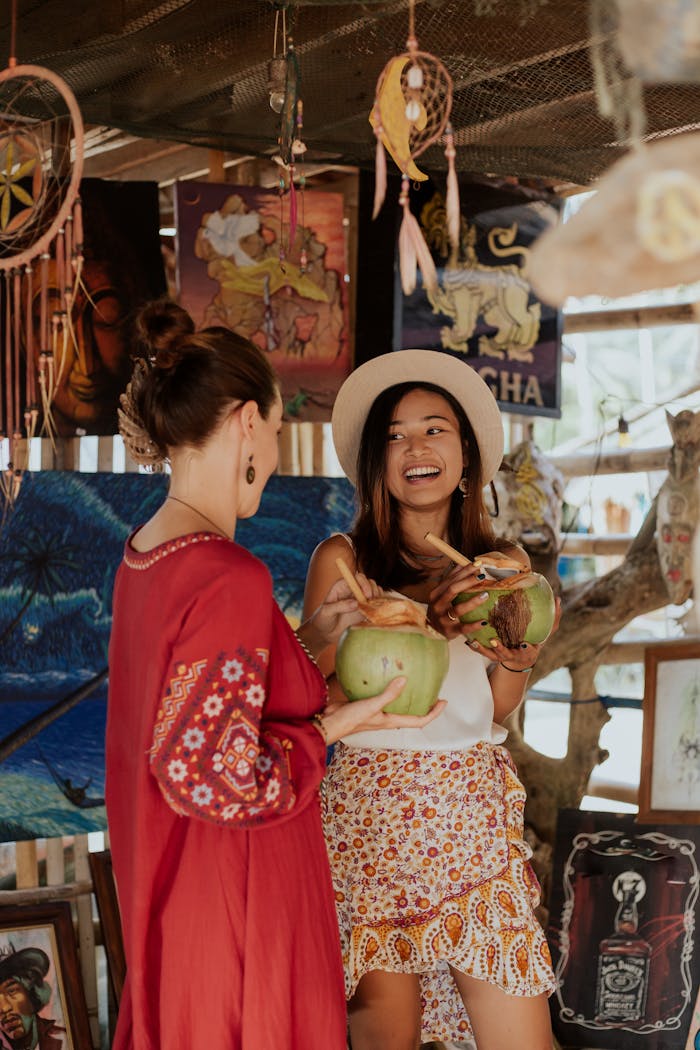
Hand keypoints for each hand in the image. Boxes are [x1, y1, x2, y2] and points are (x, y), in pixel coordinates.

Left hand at [300, 572, 380, 654]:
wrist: (326, 632)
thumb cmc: (323, 619)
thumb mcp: (327, 612)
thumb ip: (340, 606)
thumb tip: (356, 603)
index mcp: (342, 586)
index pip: (356, 578)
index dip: (363, 584)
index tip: (366, 595)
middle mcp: (353, 589)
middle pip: (368, 582)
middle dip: (372, 590)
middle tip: (371, 601)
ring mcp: (360, 598)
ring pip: (375, 590)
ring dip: (377, 597)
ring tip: (373, 606)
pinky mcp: (365, 608)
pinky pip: (377, 602)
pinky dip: (379, 605)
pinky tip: (375, 611)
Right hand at [320, 677, 446, 743]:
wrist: (330, 722)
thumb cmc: (352, 719)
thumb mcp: (372, 705)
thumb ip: (389, 694)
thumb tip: (405, 679)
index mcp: (392, 721)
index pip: (420, 721)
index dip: (434, 713)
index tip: (444, 701)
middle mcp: (387, 718)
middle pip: (412, 714)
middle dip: (424, 704)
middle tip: (432, 690)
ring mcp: (377, 712)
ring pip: (398, 705)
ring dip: (407, 696)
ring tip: (414, 682)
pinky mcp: (367, 704)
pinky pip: (383, 695)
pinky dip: (388, 687)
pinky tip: (386, 675)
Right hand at [427, 564, 490, 637]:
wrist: (433, 631)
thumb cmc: (441, 609)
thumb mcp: (442, 594)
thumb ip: (451, 580)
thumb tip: (461, 564)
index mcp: (436, 594)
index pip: (451, 579)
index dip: (464, 571)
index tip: (478, 564)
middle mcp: (438, 605)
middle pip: (452, 590)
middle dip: (468, 582)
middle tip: (482, 576)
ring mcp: (443, 619)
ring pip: (458, 609)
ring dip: (473, 602)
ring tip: (486, 595)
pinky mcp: (450, 631)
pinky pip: (464, 628)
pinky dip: (474, 625)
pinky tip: (484, 621)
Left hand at [463, 596, 561, 667]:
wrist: (521, 660)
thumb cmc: (534, 641)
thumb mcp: (545, 633)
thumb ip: (553, 617)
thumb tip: (559, 599)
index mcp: (528, 650)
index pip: (529, 650)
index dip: (526, 649)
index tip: (524, 644)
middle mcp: (514, 656)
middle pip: (506, 655)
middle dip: (500, 649)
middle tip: (493, 641)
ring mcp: (501, 657)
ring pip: (490, 655)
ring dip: (482, 649)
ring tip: (473, 641)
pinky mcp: (492, 656)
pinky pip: (482, 652)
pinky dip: (475, 647)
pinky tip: (467, 641)